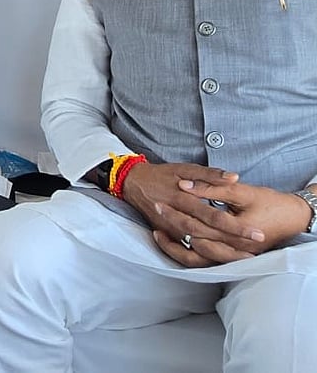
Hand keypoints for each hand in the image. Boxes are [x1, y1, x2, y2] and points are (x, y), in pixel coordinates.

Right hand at [120, 161, 264, 266]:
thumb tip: (234, 177)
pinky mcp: (167, 235)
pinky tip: (221, 258)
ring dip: (222, 254)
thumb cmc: (161, 175)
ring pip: (198, 248)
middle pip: (208, 235)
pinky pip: (186, 251)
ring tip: (244, 258)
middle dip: (233, 244)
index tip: (257, 232)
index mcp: (183, 199)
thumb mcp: (185, 168)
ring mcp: (170, 229)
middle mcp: (177, 217)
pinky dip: (204, 256)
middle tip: (257, 251)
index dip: (236, 226)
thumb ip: (210, 174)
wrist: (133, 183)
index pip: (214, 216)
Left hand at [167, 178, 310, 255]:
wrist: (294, 218)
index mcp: (237, 233)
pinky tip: (174, 242)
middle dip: (172, 226)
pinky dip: (186, 254)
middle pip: (194, 241)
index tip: (159, 202)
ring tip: (158, 233)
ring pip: (196, 259)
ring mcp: (232, 256)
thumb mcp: (243, 192)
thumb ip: (213, 188)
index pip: (198, 225)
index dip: (176, 213)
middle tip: (155, 211)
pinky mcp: (230, 257)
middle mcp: (234, 250)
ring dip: (174, 247)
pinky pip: (203, 262)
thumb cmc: (271, 203)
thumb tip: (185, 186)